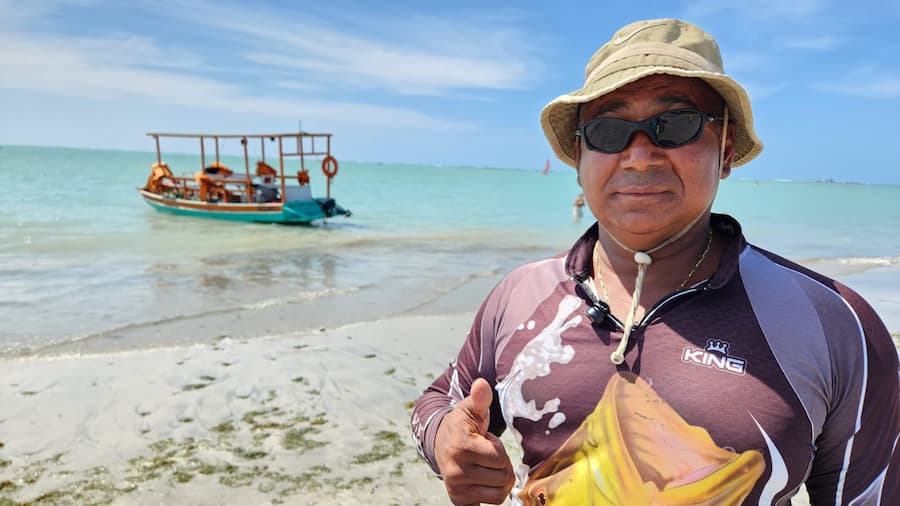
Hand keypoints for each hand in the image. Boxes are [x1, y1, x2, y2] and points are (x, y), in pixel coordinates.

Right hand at [434, 378, 515, 504]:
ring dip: (499, 481)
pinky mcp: (458, 500)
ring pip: (498, 495)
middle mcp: (457, 471)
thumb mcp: (470, 409)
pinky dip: (489, 496)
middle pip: (502, 478)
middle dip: (502, 465)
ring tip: (487, 466)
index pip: (499, 458)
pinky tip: (484, 484)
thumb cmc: (461, 425)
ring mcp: (457, 488)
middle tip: (488, 455)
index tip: (487, 441)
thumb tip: (482, 384)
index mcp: (461, 447)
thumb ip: (479, 398)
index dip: (499, 448)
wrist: (440, 442)